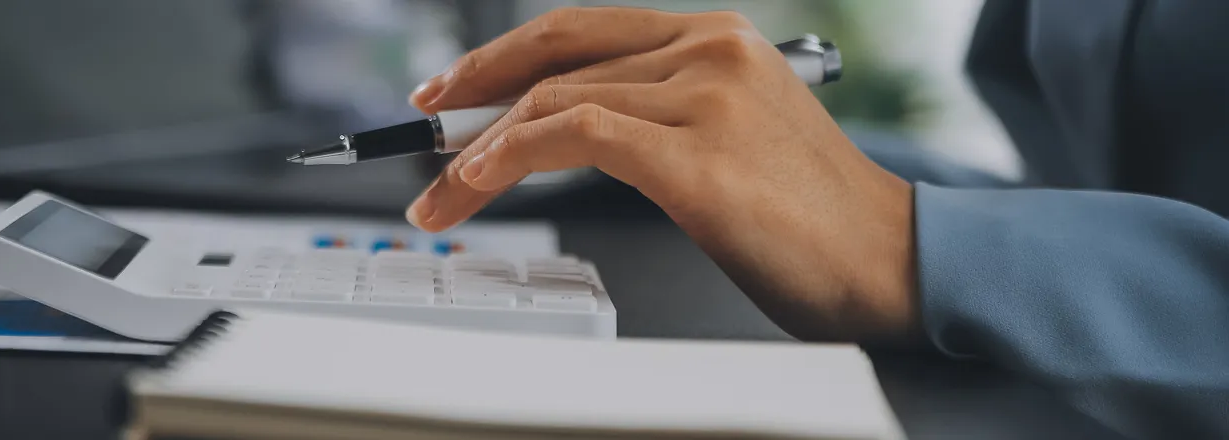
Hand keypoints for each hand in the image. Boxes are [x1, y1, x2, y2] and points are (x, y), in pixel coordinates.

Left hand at [405, 7, 917, 344]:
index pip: (583, 28)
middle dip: (472, 99)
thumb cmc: (809, 218)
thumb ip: (654, 116)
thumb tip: (559, 129)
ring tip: (444, 196)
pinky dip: (508, 159)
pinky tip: (480, 185)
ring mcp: (706, 96)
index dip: (504, 55)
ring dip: (479, 152)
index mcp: (719, 38)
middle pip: (557, 56)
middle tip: (424, 138)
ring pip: (554, 100)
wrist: (889, 262)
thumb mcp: (727, 139)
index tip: (453, 88)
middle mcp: (711, 50)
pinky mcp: (696, 155)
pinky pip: (571, 136)